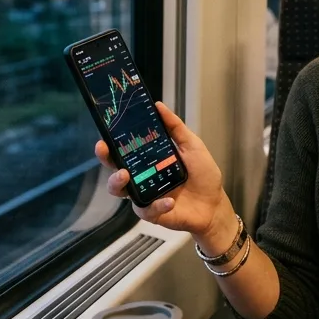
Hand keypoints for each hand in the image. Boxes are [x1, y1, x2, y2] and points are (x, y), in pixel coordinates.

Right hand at [94, 102, 228, 240]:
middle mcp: (142, 176)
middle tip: (104, 149)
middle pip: (114, 166)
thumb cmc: (202, 175)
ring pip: (119, 191)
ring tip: (125, 175)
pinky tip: (170, 201)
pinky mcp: (151, 212)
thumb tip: (158, 106)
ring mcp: (144, 195)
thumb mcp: (191, 145)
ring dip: (117, 182)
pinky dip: (157, 205)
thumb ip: (175, 127)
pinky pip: (145, 210)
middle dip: (105, 158)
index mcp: (148, 159)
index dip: (112, 141)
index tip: (105, 132)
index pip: (125, 149)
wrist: (214, 204)